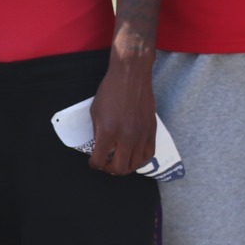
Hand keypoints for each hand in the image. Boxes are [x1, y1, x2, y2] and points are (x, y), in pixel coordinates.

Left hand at [87, 30, 156, 174]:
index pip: (100, 160)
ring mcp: (141, 135)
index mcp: (108, 132)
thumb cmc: (110, 90)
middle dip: (109, 169)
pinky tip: (134, 157)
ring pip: (135, 164)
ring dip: (126, 167)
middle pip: (119, 168)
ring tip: (120, 161)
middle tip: (106, 164)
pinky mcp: (151, 130)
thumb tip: (99, 146)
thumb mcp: (95, 111)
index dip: (94, 164)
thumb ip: (97, 131)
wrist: (131, 75)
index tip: (93, 162)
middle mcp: (126, 137)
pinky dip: (140, 160)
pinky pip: (149, 154)